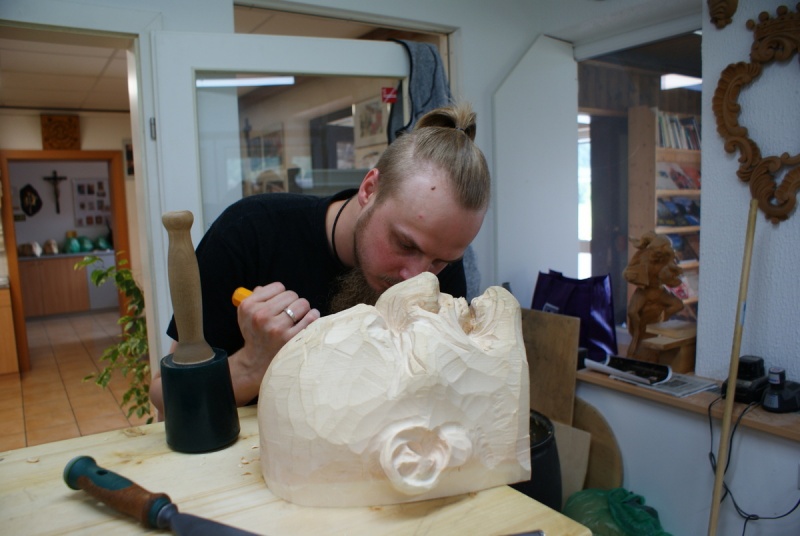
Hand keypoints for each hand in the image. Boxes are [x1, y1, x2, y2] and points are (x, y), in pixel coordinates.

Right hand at [231, 283, 319, 402]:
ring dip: (303, 309)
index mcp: (249, 306)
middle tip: (289, 312)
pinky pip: (310, 318)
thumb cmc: (255, 333)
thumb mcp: (246, 315)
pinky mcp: (290, 338)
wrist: (257, 361)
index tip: (280, 304)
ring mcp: (276, 328)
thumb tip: (267, 288)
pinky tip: (309, 319)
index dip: (281, 295)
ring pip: (302, 304)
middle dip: (293, 302)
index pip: (278, 287)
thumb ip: (256, 297)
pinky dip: (313, 316)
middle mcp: (261, 316)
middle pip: (291, 294)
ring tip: (298, 317)